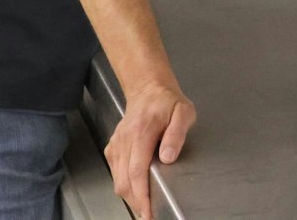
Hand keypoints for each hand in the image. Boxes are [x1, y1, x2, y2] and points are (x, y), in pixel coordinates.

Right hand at [106, 80, 195, 219]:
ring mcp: (116, 145)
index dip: (141, 195)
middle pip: (124, 180)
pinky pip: (115, 173)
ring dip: (130, 196)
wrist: (148, 90)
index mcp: (141, 132)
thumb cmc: (167, 102)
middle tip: (150, 214)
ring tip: (146, 207)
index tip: (148, 210)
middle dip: (136, 201)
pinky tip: (137, 190)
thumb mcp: (183, 112)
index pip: (136, 171)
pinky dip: (124, 185)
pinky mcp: (113, 148)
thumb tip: (168, 156)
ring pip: (117, 179)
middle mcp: (124, 140)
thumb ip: (177, 134)